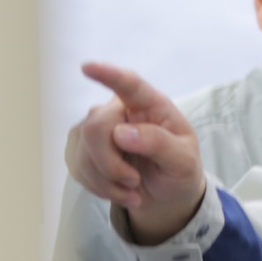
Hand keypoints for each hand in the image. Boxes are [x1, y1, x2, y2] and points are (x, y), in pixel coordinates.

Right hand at [65, 62, 206, 243]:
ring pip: (83, 150)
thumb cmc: (179, 169)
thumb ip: (159, 144)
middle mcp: (120, 111)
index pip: (129, 85)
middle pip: (96, 128)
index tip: (88, 68)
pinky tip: (119, 191)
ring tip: (134, 189)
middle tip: (134, 180)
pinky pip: (78, 167)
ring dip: (108, 180)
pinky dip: (99, 187)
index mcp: (151, 106)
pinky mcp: (81, 148)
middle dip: (111, 163)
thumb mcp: (183, 161)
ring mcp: (96, 128)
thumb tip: (121, 133)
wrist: (166, 193)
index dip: (109, 75)